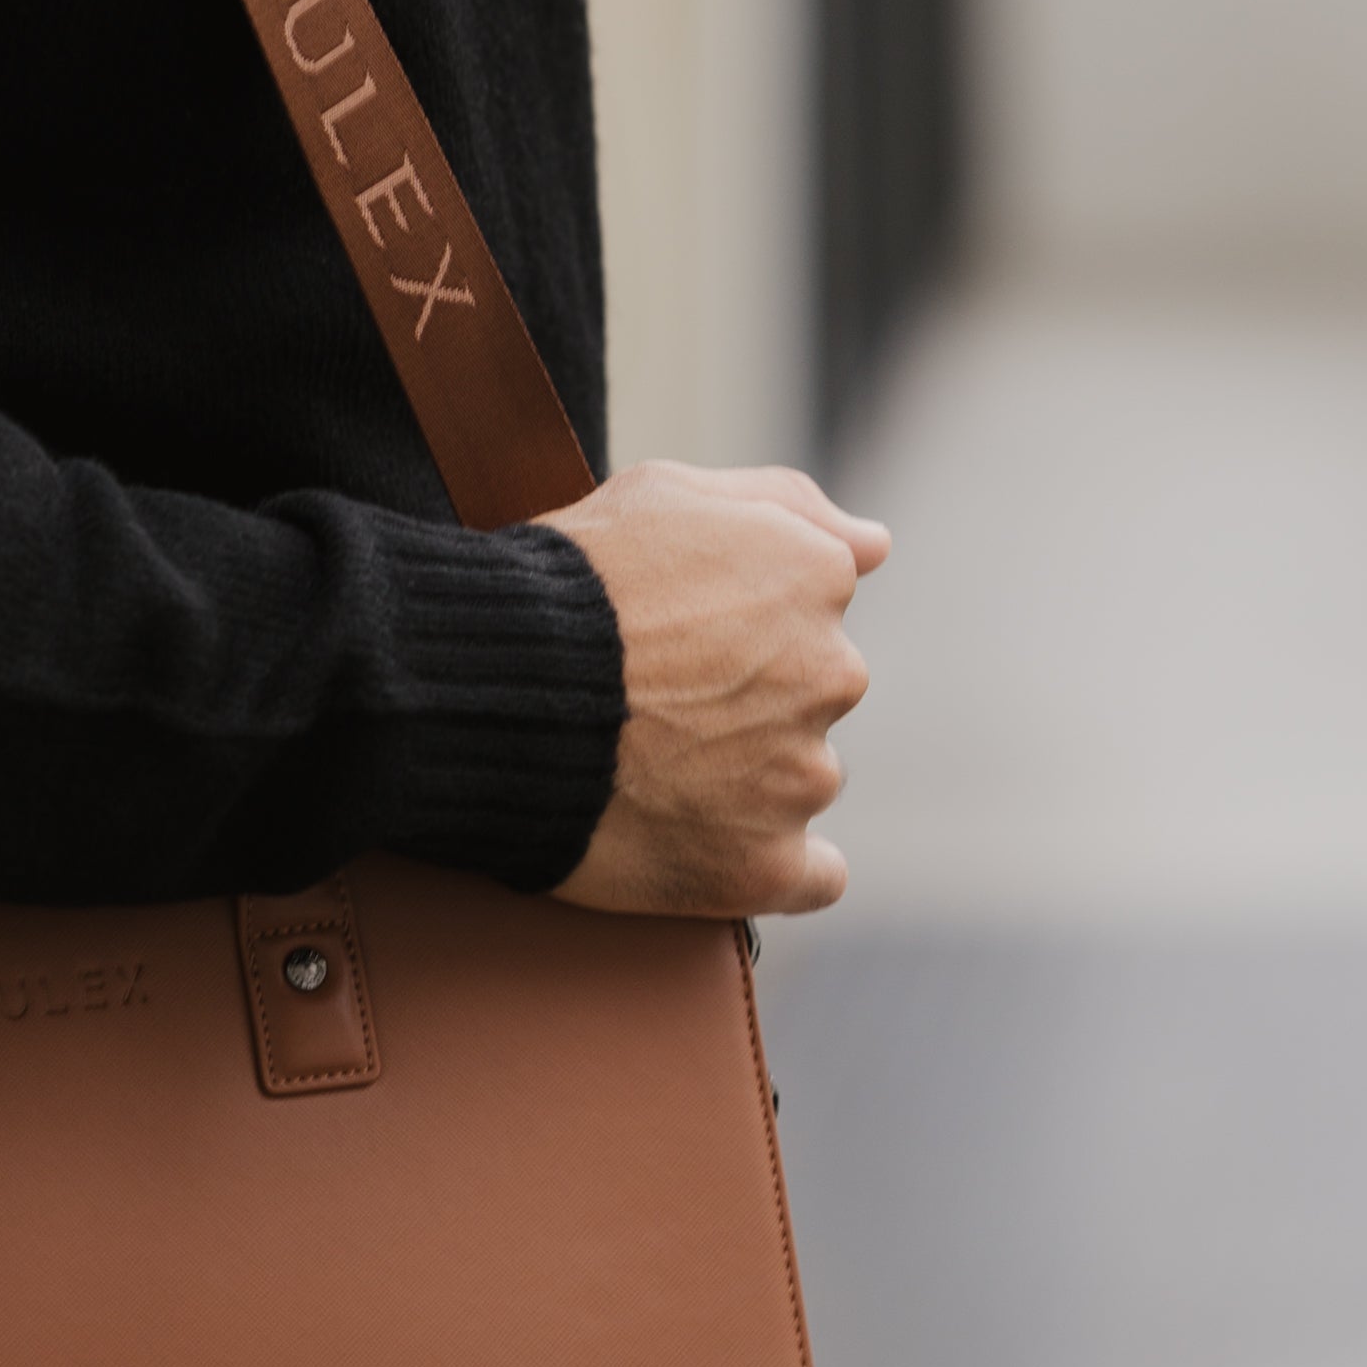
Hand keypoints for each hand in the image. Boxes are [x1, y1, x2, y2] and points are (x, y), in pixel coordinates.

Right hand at [541, 462, 888, 920]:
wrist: (489, 689)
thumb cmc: (566, 582)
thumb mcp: (666, 491)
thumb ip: (787, 505)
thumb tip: (877, 544)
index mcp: (814, 577)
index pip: (811, 604)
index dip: (736, 617)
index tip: (676, 632)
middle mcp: (831, 673)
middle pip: (809, 691)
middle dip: (749, 697)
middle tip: (655, 701)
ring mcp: (800, 776)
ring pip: (798, 777)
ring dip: (746, 776)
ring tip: (650, 768)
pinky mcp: (762, 865)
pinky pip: (809, 876)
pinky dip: (769, 863)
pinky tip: (718, 848)